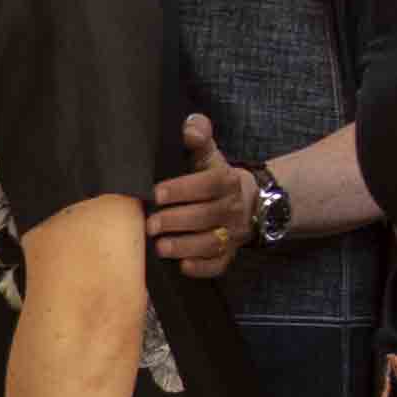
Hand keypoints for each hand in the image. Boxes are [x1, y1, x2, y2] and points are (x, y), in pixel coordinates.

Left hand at [149, 113, 257, 279]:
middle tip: (150, 224)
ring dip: (185, 246)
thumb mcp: (209, 154)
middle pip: (206, 216)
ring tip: (160, 247)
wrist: (247, 203)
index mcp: (226, 180)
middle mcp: (232, 208)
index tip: (156, 193)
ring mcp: (232, 233)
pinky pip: (219, 265)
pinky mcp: (228, 254)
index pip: (208, 184)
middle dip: (177, 221)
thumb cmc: (213, 177)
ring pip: (212, 243)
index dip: (183, 189)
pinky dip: (202, 268)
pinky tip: (182, 266)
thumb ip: (199, 137)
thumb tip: (190, 128)